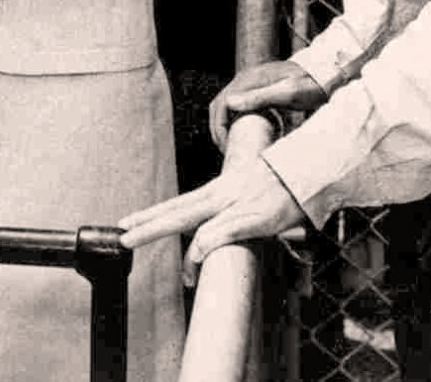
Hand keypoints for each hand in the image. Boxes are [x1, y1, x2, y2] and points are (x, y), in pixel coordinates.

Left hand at [117, 157, 304, 286]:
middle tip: (123, 235)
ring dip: (164, 235)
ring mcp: (234, 205)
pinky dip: (206, 243)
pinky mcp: (253, 216)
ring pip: (191, 220)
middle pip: (176, 210)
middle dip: (147, 223)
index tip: (129, 221)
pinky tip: (195, 257)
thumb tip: (219, 230)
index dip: (152, 213)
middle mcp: (220, 195)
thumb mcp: (250, 195)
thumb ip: (233, 213)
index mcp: (218, 191)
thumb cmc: (282, 186)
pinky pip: (223, 231)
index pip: (178, 203)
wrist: (307, 171)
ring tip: (138, 245)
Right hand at [209, 60, 325, 150]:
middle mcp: (246, 80)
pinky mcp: (260, 89)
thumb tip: (229, 103)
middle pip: (220, 105)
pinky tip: (245, 133)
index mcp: (249, 80)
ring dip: (225, 125)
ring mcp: (252, 84)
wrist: (327, 73)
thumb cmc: (311, 84)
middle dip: (218, 129)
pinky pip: (240, 106)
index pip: (221, 104)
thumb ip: (259, 97)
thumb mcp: (288, 93)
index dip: (219, 127)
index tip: (227, 146)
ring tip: (232, 145)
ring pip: (228, 106)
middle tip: (226, 150)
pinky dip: (236, 121)